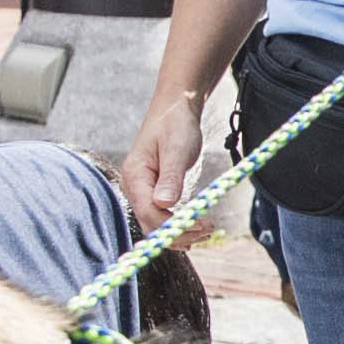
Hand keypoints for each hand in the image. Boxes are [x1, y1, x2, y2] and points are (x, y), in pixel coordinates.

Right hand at [113, 92, 208, 231]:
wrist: (175, 110)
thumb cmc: (176, 125)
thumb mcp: (176, 149)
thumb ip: (170, 177)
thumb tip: (164, 204)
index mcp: (135, 176)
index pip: (148, 212)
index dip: (173, 225)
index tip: (201, 224)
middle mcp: (134, 187)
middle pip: (151, 223)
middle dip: (178, 232)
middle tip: (209, 230)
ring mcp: (141, 191)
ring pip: (156, 224)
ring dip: (180, 233)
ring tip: (207, 231)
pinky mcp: (152, 192)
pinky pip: (161, 216)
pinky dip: (177, 226)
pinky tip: (195, 230)